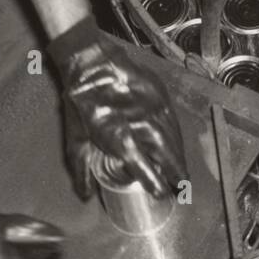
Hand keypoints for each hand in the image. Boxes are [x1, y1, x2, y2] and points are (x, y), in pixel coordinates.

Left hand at [49, 17, 187, 201]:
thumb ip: (82, 168)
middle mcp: (142, 124)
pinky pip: (173, 122)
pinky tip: (177, 146)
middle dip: (176, 173)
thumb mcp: (76, 137)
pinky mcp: (161, 96)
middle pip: (167, 154)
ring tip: (182, 173)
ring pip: (173, 138)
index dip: (155, 183)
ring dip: (179, 157)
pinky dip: (177, 138)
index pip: (144, 168)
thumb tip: (86, 195)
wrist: (92, 63)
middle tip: (182, 189)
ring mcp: (155, 108)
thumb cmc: (82, 102)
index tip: (162, 194)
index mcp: (120, 138)